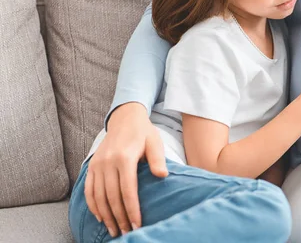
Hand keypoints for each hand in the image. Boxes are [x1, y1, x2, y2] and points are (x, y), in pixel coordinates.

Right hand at [84, 102, 167, 237]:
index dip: (132, 210)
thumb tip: (162, 175)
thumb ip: (157, 159)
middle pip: (112, 197)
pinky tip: (100, 217)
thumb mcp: (155, 142)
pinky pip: (89, 189)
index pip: (128, 190)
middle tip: (126, 233)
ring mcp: (97, 164)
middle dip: (119, 217)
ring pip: (98, 196)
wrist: (125, 119)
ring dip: (106, 216)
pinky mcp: (91, 165)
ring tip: (114, 230)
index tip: (137, 225)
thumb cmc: (144, 133)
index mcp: (124, 157)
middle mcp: (108, 162)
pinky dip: (93, 205)